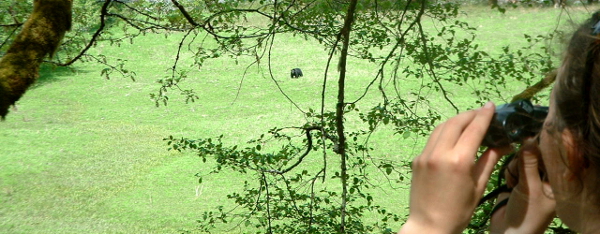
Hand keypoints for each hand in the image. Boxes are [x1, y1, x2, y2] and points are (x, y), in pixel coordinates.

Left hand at [399, 102, 510, 233]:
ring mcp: (425, 155)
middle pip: (456, 122)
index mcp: (458, 161)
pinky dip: (445, 132)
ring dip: (456, 120)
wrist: (428, 225)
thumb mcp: (478, 186)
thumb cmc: (458, 211)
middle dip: (470, 114)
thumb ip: (488, 161)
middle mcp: (439, 153)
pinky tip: (453, 135)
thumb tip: (502, 144)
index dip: (484, 116)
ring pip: (441, 127)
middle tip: (482, 112)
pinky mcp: (417, 159)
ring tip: (469, 120)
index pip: (473, 129)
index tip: (491, 106)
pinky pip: (433, 139)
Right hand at [489, 139, 555, 233]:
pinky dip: (509, 173)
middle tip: (519, 166)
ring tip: (513, 183)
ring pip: (522, 159)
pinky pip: (514, 167)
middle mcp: (546, 178)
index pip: (553, 156)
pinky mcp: (518, 181)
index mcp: (558, 181)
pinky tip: (509, 184)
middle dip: (525, 159)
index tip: (530, 134)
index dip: (542, 145)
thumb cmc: (527, 214)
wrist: (508, 232)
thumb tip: (527, 138)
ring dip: (515, 167)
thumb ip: (528, 162)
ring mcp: (532, 179)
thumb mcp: (529, 187)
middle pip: (536, 155)